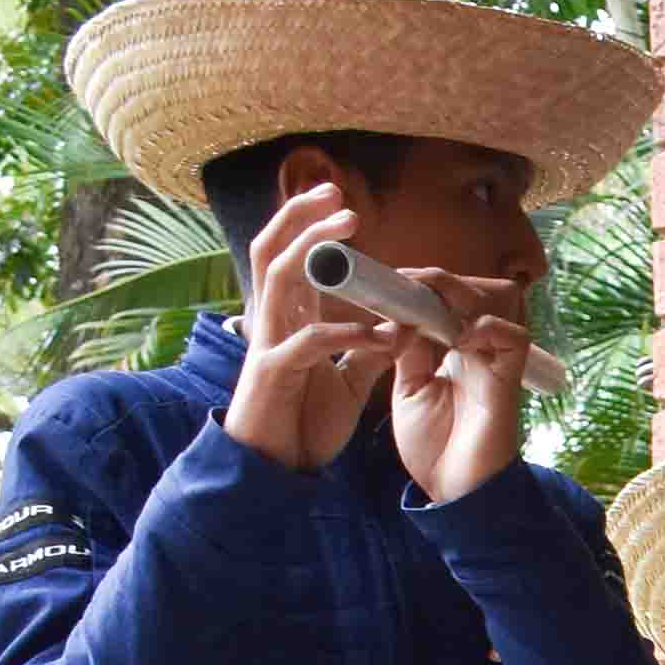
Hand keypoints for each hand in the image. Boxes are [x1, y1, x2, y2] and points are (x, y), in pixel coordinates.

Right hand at [222, 185, 390, 471]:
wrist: (275, 471)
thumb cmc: (303, 423)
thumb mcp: (345, 383)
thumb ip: (366, 353)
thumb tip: (398, 327)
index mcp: (287, 320)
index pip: (290, 257)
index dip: (309, 225)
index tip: (343, 204)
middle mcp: (271, 322)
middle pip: (274, 249)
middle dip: (302, 216)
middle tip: (338, 193)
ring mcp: (266, 344)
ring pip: (279, 277)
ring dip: (315, 249)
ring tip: (350, 229)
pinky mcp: (271, 374)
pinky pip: (307, 341)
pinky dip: (344, 333)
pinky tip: (378, 336)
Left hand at [383, 269, 535, 507]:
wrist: (455, 493)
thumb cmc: (435, 448)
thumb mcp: (408, 389)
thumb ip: (408, 350)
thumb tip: (400, 315)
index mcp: (451, 350)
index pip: (443, 301)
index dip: (420, 285)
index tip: (387, 283)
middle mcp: (477, 349)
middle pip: (471, 292)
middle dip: (437, 280)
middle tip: (404, 283)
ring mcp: (494, 362)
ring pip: (495, 303)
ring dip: (459, 293)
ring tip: (425, 299)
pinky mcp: (509, 381)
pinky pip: (512, 337)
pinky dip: (484, 329)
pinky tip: (456, 339)